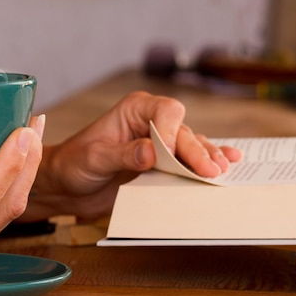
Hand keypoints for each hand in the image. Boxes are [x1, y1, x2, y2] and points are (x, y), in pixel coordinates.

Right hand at [0, 115, 44, 268]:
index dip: (9, 164)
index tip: (21, 131)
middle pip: (8, 206)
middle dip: (29, 163)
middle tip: (34, 124)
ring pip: (10, 213)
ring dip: (27, 172)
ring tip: (33, 133)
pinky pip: (1, 214)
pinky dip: (15, 183)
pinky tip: (18, 157)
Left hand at [24, 92, 240, 221]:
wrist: (67, 185)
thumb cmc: (74, 164)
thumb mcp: (94, 159)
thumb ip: (122, 154)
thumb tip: (151, 153)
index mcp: (135, 110)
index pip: (166, 111)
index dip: (173, 131)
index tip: (170, 155)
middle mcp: (151, 122)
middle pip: (183, 132)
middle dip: (197, 152)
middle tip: (211, 172)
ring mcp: (159, 144)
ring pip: (191, 147)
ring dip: (206, 160)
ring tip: (222, 173)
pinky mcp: (161, 164)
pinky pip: (187, 162)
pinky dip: (205, 164)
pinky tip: (228, 164)